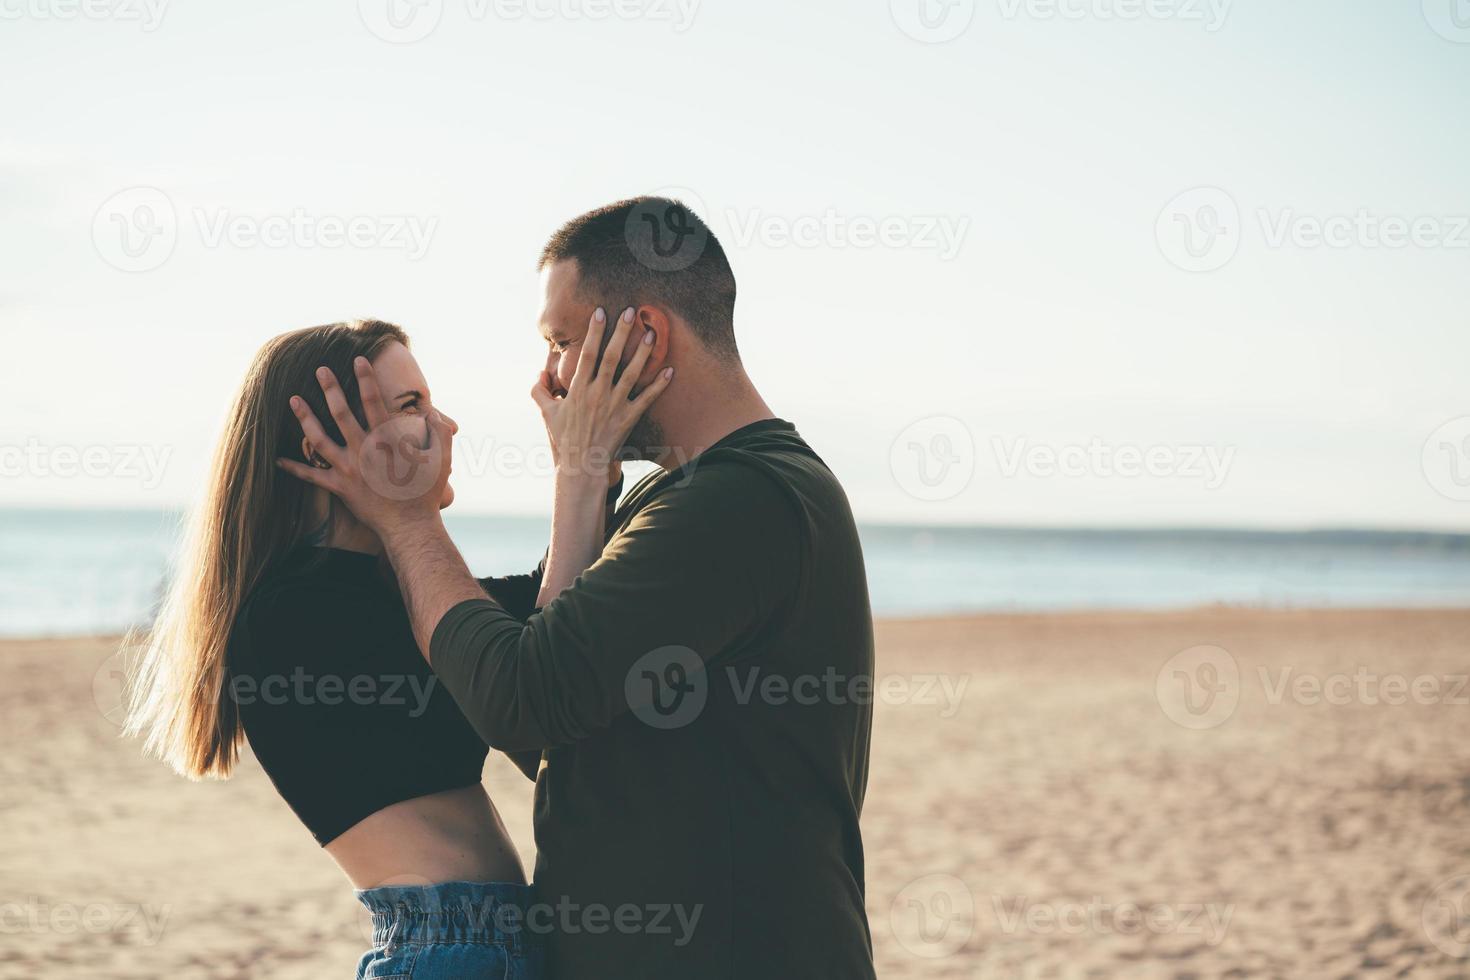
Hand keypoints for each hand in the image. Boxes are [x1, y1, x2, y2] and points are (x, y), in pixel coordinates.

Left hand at [276, 358, 452, 532]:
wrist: (410, 525)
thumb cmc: (426, 492)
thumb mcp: (442, 457)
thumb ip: (439, 431)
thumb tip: (431, 414)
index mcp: (387, 438)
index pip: (373, 400)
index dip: (366, 378)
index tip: (358, 360)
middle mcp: (363, 448)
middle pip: (341, 412)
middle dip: (329, 388)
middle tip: (319, 370)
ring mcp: (349, 467)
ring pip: (319, 438)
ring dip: (305, 417)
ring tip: (293, 400)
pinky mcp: (340, 487)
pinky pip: (312, 476)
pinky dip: (295, 468)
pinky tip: (278, 460)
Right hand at [532, 306, 672, 485]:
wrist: (580, 467)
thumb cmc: (563, 440)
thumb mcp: (547, 414)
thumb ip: (539, 391)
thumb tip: (540, 373)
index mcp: (578, 389)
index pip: (587, 354)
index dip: (595, 332)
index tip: (601, 312)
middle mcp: (597, 394)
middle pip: (612, 357)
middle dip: (621, 332)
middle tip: (630, 310)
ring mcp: (615, 406)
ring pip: (632, 373)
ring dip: (643, 352)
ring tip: (652, 333)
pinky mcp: (629, 419)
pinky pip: (647, 399)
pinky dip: (659, 385)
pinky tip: (670, 370)